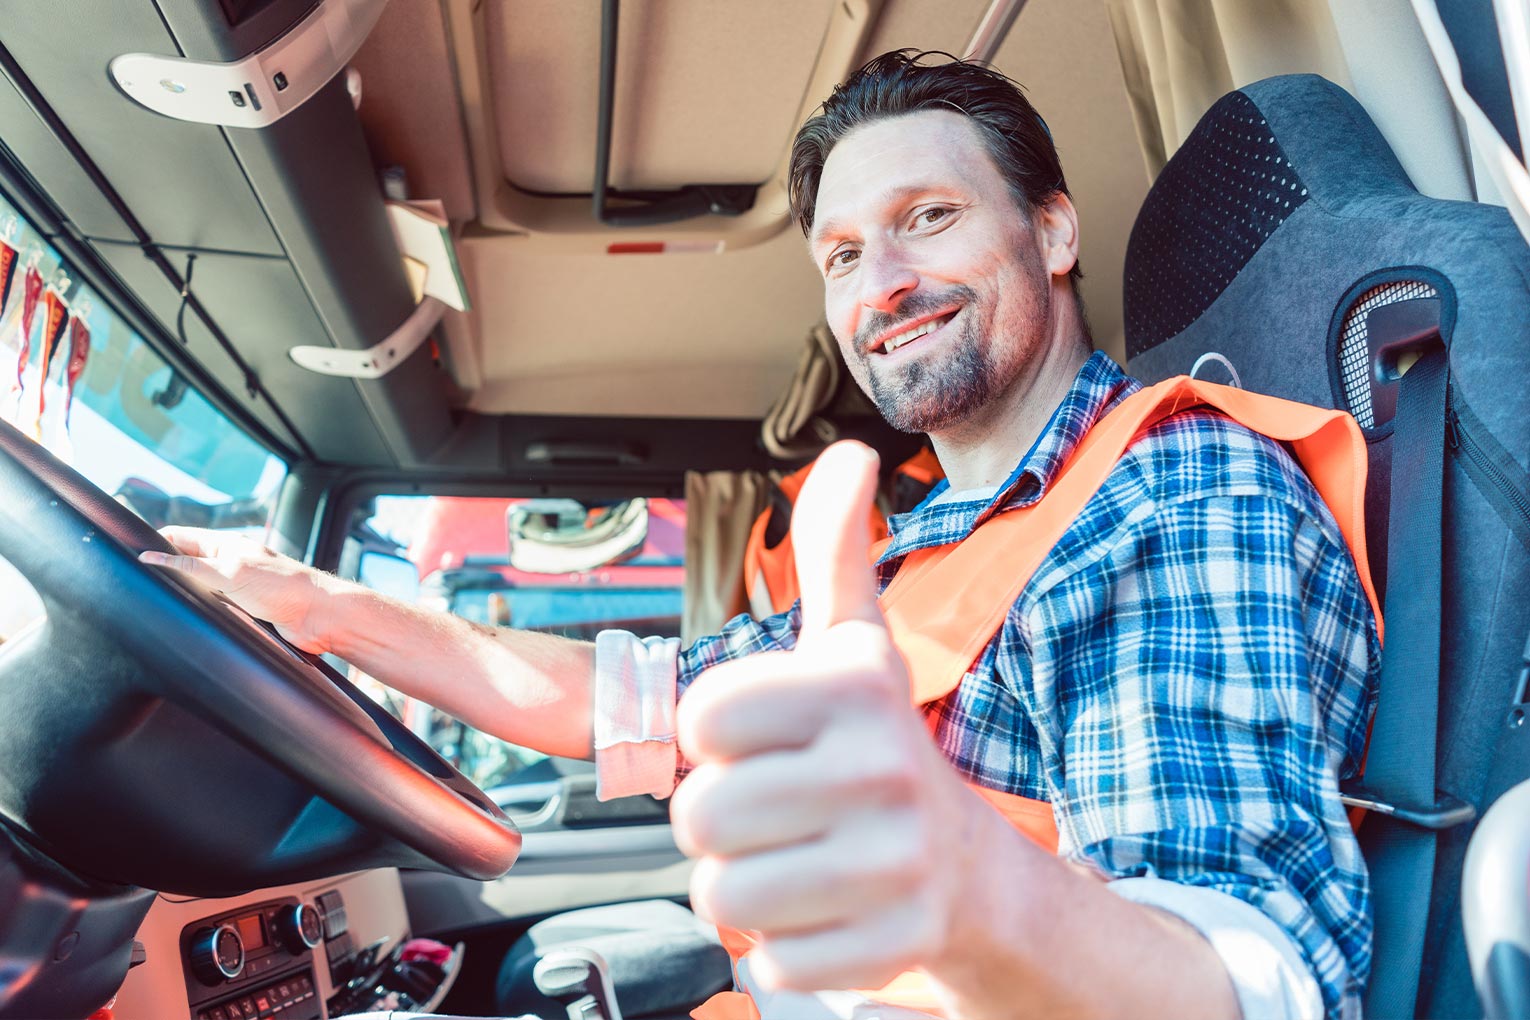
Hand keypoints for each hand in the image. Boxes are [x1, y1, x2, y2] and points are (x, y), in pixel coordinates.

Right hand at [139, 527, 333, 652]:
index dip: (155, 542)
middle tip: (136, 583)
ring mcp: (237, 588)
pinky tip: (186, 620)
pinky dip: (200, 611)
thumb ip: (189, 567)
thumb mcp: (229, 572)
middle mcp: (230, 564)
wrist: (320, 617)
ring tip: (155, 603)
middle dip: (164, 569)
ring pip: (198, 588)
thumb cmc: (282, 587)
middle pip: (186, 562)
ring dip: (182, 593)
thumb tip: (149, 557)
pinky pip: (214, 609)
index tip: (129, 553)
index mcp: (226, 546)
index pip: (180, 537)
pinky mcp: (245, 612)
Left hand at [671, 441, 976, 992]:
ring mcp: (894, 862)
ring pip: (724, 896)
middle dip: (722, 820)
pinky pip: (770, 962)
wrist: (969, 866)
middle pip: (700, 815)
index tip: (762, 741)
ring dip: (745, 886)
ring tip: (798, 859)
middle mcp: (881, 767)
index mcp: (852, 689)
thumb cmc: (880, 748)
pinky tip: (827, 909)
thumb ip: (834, 552)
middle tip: (777, 811)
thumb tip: (847, 456)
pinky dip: (784, 947)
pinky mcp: (897, 944)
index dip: (714, 739)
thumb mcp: (856, 646)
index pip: (699, 720)